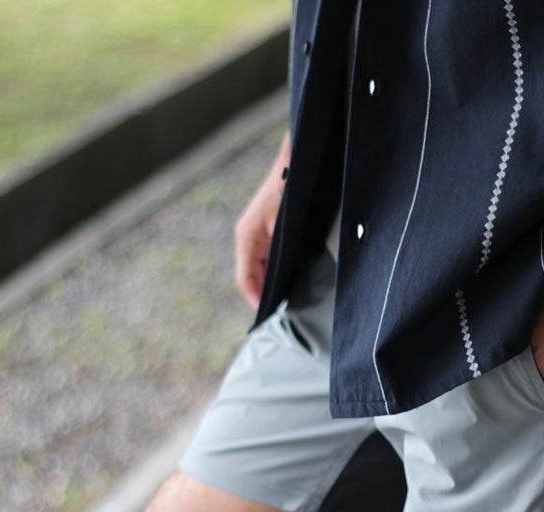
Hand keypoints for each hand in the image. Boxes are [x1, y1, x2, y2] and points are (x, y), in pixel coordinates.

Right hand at [234, 132, 289, 308]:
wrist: (298, 162)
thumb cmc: (289, 191)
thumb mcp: (283, 229)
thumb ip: (277, 258)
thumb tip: (278, 287)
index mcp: (246, 239)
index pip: (245, 281)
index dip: (256, 301)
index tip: (270, 317)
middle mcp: (248, 238)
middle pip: (253, 278)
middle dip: (266, 296)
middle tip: (283, 314)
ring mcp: (258, 234)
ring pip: (262, 270)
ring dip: (274, 285)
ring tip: (289, 302)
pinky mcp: (270, 231)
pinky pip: (270, 259)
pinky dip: (279, 273)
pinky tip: (294, 280)